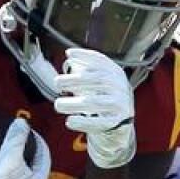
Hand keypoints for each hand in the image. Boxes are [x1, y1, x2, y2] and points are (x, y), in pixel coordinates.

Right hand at [0, 118, 51, 178]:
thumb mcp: (7, 157)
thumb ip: (16, 138)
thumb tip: (22, 123)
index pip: (44, 159)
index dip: (38, 144)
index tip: (32, 134)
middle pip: (35, 175)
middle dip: (29, 162)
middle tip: (21, 150)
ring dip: (18, 178)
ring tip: (7, 168)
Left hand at [54, 48, 135, 168]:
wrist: (122, 124)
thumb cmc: (105, 99)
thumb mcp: (101, 84)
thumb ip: (88, 74)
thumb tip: (70, 61)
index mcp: (116, 74)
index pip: (102, 61)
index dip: (85, 55)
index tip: (68, 54)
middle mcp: (121, 86)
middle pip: (97, 79)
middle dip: (75, 79)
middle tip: (57, 82)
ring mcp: (120, 104)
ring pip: (95, 102)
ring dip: (74, 103)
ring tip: (58, 105)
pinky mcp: (117, 121)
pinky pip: (99, 122)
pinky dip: (83, 122)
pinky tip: (69, 122)